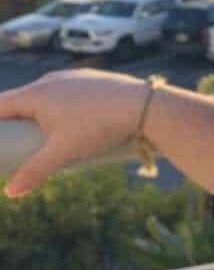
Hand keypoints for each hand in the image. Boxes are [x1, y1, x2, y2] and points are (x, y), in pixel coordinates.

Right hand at [0, 69, 147, 198]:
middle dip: (14, 120)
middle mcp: (51, 79)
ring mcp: (73, 77)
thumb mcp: (64, 152)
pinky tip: (72, 119)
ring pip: (46, 94)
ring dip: (39, 111)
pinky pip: (68, 91)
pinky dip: (62, 105)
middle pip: (21, 100)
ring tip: (42, 133)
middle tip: (15, 141)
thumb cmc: (99, 126)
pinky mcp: (93, 79)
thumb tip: (10, 192)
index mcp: (36, 93)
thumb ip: (35, 171)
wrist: (144, 104)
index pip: (0, 105)